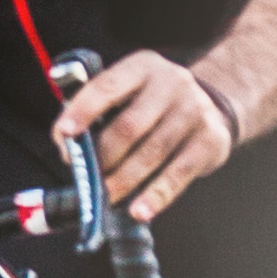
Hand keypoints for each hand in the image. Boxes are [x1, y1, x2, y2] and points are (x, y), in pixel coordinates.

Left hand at [56, 49, 234, 220]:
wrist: (213, 104)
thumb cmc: (154, 103)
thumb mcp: (129, 91)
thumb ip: (99, 111)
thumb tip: (69, 148)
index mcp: (142, 67)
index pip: (107, 86)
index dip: (83, 110)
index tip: (63, 133)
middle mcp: (171, 83)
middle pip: (129, 126)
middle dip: (102, 157)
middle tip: (87, 178)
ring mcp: (194, 111)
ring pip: (151, 153)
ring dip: (123, 181)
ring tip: (105, 197)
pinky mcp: (210, 140)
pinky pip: (178, 173)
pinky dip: (156, 195)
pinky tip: (139, 210)